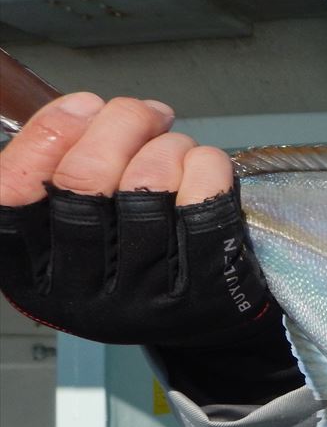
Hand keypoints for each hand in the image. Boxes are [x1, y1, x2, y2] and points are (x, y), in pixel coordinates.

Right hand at [0, 93, 273, 346]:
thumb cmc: (132, 260)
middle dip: (119, 123)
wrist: (203, 323)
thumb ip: (61, 170)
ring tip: (175, 146)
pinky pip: (204, 203)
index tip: (85, 103)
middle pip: (84, 178)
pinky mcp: (203, 292)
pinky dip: (206, 166)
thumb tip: (85, 108)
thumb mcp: (73, 228)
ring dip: (166, 145)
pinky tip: (204, 165)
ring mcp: (143, 297)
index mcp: (29, 275)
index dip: (48, 132)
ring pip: (147, 184)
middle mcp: (80, 294)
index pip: (10, 192)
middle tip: (143, 112)